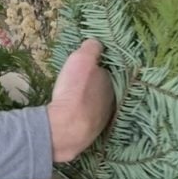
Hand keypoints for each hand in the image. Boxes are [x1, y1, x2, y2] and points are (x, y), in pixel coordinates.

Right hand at [47, 39, 114, 162]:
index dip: (92, 69)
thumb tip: (95, 43)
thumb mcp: (82, 60)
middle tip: (74, 84)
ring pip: (92, 107)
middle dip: (90, 87)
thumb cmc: (75, 91)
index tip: (81, 69)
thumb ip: (91, 48)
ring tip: (69, 102)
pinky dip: (77, 118)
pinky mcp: (88, 136)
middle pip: (100, 90)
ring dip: (83, 104)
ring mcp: (101, 122)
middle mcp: (111, 104)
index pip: (104, 72)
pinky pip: (83, 122)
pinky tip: (68, 116)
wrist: (66, 127)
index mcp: (111, 84)